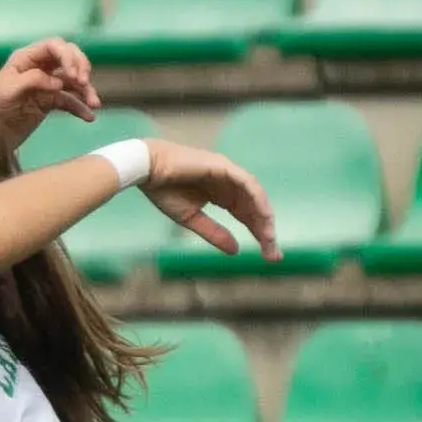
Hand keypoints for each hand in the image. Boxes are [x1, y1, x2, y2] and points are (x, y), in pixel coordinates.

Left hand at [0, 39, 99, 147]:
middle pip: (68, 57)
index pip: (54, 46)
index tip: (74, 74)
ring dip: (86, 89)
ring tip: (94, 104)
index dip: (67, 55)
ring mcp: (46, 84)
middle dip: (80, 66)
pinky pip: (70, 100)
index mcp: (26, 58)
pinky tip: (89, 117)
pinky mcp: (50, 101)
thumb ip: (33, 80)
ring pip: (73, 80)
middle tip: (83, 82)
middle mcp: (39, 67)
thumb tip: (58, 82)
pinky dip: (81, 107)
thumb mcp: (9, 90)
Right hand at [142, 142, 280, 261]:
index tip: (269, 255)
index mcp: (221, 195)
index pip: (246, 215)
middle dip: (265, 231)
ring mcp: (228, 173)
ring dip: (264, 217)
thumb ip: (214, 233)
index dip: (258, 234)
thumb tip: (236, 250)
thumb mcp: (191, 219)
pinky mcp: (223, 166)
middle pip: (254, 209)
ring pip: (255, 196)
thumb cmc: (163, 190)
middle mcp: (229, 184)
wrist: (148, 169)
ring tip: (269, 239)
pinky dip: (257, 199)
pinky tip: (263, 216)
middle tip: (274, 255)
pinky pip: (247, 183)